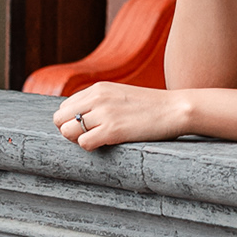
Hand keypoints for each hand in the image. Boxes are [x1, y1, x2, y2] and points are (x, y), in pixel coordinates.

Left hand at [53, 81, 190, 148]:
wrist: (175, 109)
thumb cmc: (151, 106)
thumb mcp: (120, 95)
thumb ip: (99, 102)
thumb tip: (80, 118)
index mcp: (97, 88)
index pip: (64, 106)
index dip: (71, 121)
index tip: (86, 128)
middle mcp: (97, 98)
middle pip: (60, 119)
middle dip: (69, 130)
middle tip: (88, 136)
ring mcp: (104, 114)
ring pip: (67, 131)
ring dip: (78, 140)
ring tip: (96, 140)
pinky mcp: (113, 130)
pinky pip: (83, 143)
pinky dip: (89, 147)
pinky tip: (104, 144)